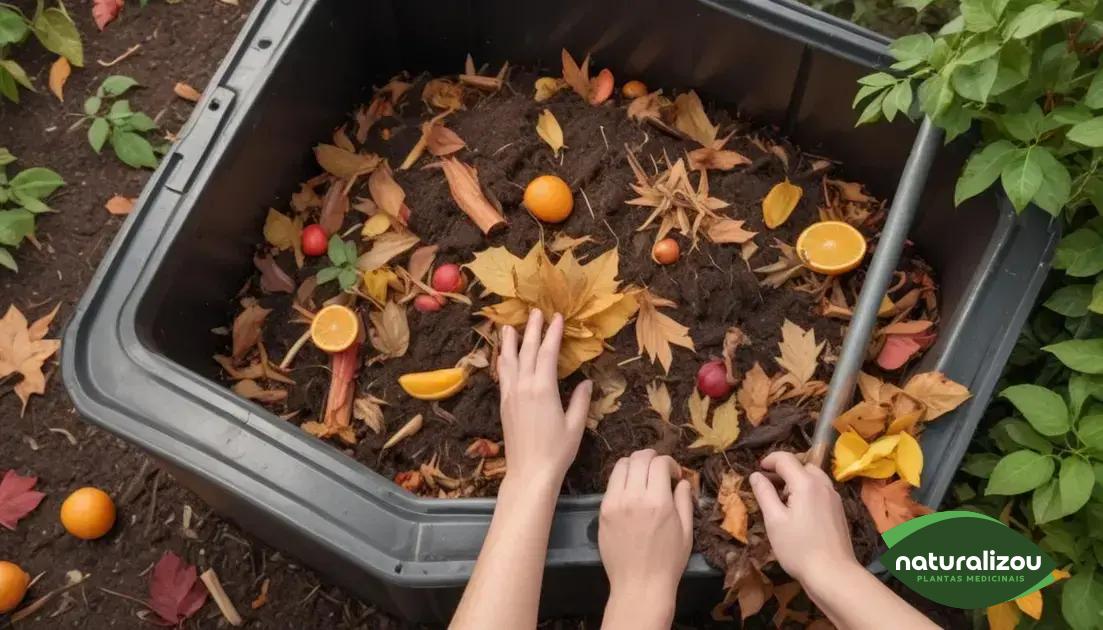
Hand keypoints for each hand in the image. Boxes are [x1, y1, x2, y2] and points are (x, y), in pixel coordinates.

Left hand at [497, 309, 590, 490]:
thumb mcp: (575, 425)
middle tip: (535, 312)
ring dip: (510, 342)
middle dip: (532, 330)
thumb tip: (586, 382)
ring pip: (509, 361)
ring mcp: (511, 395)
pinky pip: (503, 376)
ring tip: (509, 327)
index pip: (548, 353)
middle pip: (527, 351)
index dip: (553, 334)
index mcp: (543, 389)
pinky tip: (503, 357)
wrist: (529, 473)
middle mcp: (524, 387)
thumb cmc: (557, 451)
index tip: (558, 318)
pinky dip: (503, 361)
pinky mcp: (504, 404)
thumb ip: (580, 400)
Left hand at [599, 449, 692, 604]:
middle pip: (639, 458)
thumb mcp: (686, 531)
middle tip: (659, 468)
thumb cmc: (668, 562)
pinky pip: (611, 483)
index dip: (670, 463)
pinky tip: (630, 490)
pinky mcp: (602, 510)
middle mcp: (634, 497)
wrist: (639, 585)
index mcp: (658, 502)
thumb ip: (684, 501)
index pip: (660, 462)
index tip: (674, 474)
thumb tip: (682, 481)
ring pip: (621, 465)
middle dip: (652, 457)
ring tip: (643, 475)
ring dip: (635, 464)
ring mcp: (614, 503)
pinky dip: (622, 479)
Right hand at [749, 451, 858, 581]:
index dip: (769, 460)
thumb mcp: (774, 520)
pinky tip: (799, 511)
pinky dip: (808, 490)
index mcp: (806, 483)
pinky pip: (821, 490)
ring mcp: (834, 498)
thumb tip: (756, 475)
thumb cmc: (799, 548)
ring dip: (797, 479)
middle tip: (768, 485)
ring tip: (783, 499)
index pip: (786, 459)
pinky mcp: (839, 511)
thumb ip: (764, 493)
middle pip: (802, 465)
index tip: (758, 469)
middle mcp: (823, 485)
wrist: (833, 574)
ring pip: (814, 477)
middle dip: (784, 469)